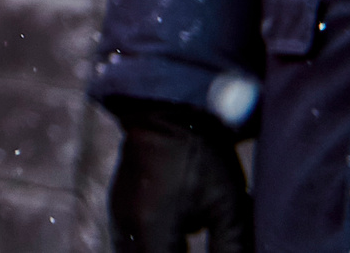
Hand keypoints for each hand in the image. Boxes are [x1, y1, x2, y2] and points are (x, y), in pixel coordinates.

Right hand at [106, 98, 251, 252]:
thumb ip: (231, 248)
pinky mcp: (118, 209)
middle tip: (193, 252)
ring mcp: (118, 217)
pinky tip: (173, 247)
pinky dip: (148, 252)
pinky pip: (128, 246)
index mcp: (152, 228)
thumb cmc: (202, 156)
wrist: (165, 110)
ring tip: (184, 249)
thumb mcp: (229, 207)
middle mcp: (126, 227)